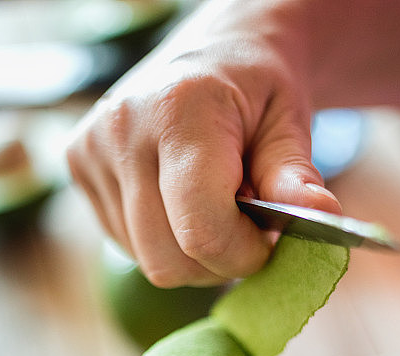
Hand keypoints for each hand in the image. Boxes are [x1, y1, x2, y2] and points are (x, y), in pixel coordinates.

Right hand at [66, 0, 338, 287]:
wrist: (216, 51)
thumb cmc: (258, 89)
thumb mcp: (289, 123)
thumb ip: (295, 176)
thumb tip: (321, 216)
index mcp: (179, 110)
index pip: (201, 230)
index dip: (242, 255)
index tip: (268, 242)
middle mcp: (121, 129)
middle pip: (167, 260)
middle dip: (216, 261)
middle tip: (245, 230)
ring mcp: (90, 149)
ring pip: (146, 261)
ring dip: (190, 254)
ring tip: (211, 207)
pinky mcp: (77, 166)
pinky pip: (127, 245)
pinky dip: (163, 240)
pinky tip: (179, 202)